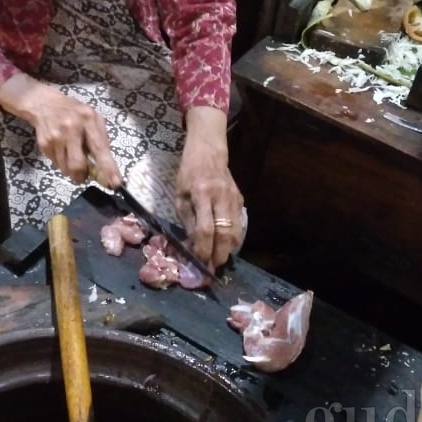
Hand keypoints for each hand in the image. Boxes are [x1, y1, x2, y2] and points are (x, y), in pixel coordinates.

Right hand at [0, 73, 120, 185]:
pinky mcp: (45, 144)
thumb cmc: (74, 112)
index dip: (108, 168)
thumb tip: (106, 167)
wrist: (44, 103)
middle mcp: (71, 129)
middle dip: (82, 176)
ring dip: (72, 170)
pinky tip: (62, 150)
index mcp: (89, 120)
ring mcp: (56, 137)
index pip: (100, 149)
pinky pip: (56, 164)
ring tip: (72, 156)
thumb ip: (100, 139)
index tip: (115, 184)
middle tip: (84, 176)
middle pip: (78, 165)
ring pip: (66, 168)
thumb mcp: (92, 118)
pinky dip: (62, 163)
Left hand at [175, 107, 244, 269]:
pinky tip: (225, 246)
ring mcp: (233, 198)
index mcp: (202, 194)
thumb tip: (192, 245)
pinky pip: (238, 224)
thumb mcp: (180, 195)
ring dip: (228, 250)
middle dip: (219, 255)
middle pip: (224, 233)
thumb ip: (188, 220)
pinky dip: (233, 238)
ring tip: (219, 261)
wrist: (209, 151)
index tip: (200, 262)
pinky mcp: (241, 200)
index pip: (206, 229)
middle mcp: (221, 197)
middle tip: (213, 270)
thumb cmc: (188, 173)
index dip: (204, 249)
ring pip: (235, 231)